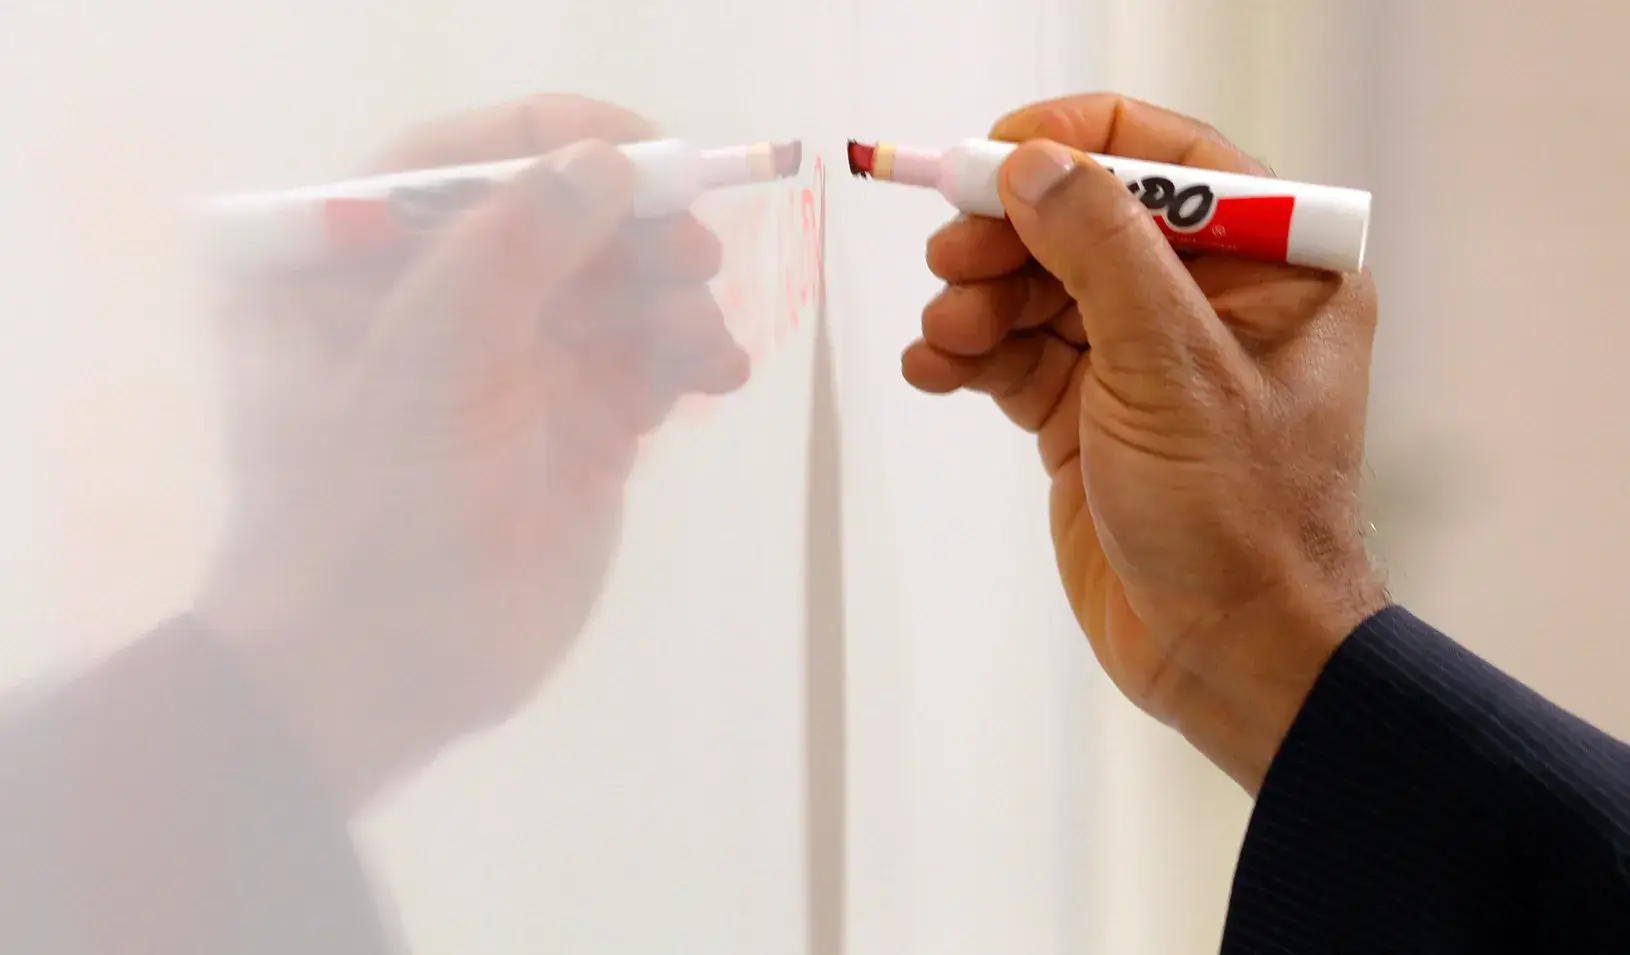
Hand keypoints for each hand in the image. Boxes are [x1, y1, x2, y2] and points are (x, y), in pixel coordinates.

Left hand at [196, 95, 749, 809]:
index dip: (556, 141)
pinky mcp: (577, 423)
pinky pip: (649, 356)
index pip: (459, 157)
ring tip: (702, 344)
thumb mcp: (423, 368)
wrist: (383, 679)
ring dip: (675, 294)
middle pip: (558, 214)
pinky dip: (691, 353)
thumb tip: (601, 161)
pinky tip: (716, 373)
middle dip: (633, 226)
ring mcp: (512, 363)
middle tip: (691, 253)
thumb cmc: (369, 517)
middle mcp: (435, 299)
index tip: (644, 155)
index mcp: (349, 263)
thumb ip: (506, 249)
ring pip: (617, 283)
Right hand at [902, 93, 1385, 791]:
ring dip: (978, 300)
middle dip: (1009, 234)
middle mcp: (1209, 300)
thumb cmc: (1243, 523)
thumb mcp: (1174, 369)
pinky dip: (968, 355)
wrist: (1229, 656)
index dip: (1076, 143)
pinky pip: (1015, 355)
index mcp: (1274, 267)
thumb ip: (1103, 252)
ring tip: (947, 336)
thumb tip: (1034, 164)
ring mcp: (1143, 359)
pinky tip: (933, 368)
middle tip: (953, 258)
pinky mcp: (1090, 414)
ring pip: (1038, 287)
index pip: (1167, 157)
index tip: (997, 156)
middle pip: (1084, 220)